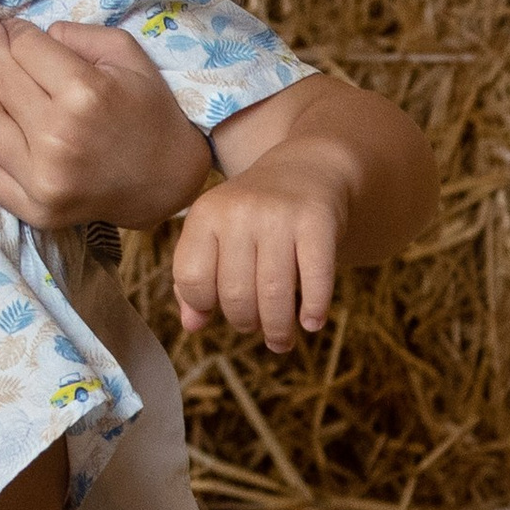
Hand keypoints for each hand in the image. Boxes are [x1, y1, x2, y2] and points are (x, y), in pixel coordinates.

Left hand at [0, 14, 215, 229]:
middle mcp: (57, 137)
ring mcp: (42, 179)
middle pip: (0, 80)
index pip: (25, 48)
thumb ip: (78, 35)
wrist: (167, 181)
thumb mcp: (128, 55)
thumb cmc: (150, 111)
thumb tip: (24, 35)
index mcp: (84, 94)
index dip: (12, 30)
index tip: (5, 22)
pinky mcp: (34, 209)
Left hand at [171, 151, 352, 350]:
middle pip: (234, 294)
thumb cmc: (255, 215)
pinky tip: (311, 322)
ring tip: (281, 340)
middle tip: (256, 326)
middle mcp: (239, 211)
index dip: (204, 305)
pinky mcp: (317, 221)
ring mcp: (279, 215)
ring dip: (278, 329)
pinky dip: (314, 310)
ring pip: (273, 295)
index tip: (219, 310)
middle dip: (245, 322)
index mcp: (206, 214)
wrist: (307, 170)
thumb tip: (192, 325)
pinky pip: (315, 281)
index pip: (192, 280)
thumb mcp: (217, 235)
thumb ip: (196, 278)